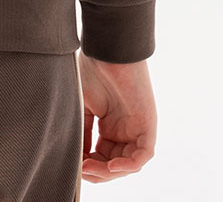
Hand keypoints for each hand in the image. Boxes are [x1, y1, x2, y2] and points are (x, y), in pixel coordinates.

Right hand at [76, 51, 156, 183]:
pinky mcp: (148, 125)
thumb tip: (76, 158)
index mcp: (109, 124)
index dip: (88, 165)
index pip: (102, 155)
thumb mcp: (82, 106)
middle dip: (98, 171)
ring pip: (128, 163)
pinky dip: (128, 165)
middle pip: (114, 163)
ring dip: (109, 172)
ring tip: (90, 168)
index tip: (74, 166)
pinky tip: (111, 166)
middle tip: (81, 170)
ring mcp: (137, 128)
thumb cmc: (92, 70)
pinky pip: (143, 154)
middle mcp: (124, 129)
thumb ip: (81, 132)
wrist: (106, 50)